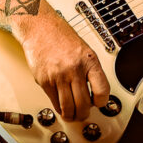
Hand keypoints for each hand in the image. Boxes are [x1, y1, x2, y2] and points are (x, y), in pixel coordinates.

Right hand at [11, 6, 109, 120]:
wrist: (40, 27)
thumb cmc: (61, 36)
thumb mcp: (83, 49)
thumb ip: (89, 69)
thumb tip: (94, 92)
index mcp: (89, 60)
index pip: (102, 90)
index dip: (102, 102)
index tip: (98, 104)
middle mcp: (75, 68)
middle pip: (84, 103)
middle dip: (84, 113)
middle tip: (83, 113)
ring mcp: (59, 76)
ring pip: (68, 107)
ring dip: (71, 115)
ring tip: (72, 114)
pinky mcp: (45, 81)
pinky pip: (54, 102)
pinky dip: (59, 108)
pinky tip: (61, 105)